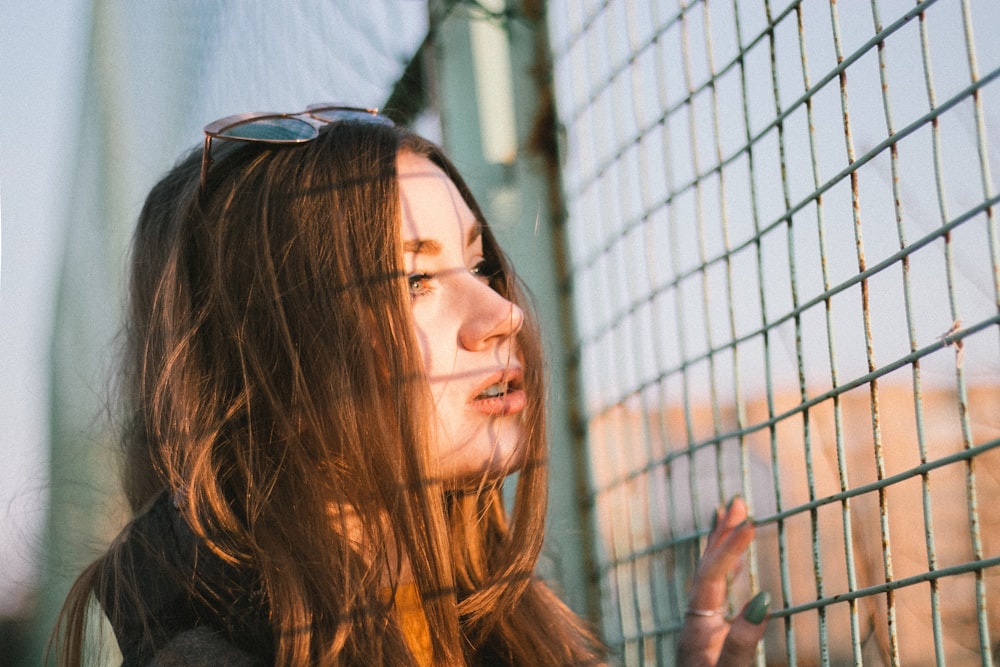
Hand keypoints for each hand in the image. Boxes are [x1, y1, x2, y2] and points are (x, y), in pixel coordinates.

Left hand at [677, 496, 769, 665]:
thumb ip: (742, 645)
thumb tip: (760, 600)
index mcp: (698, 629)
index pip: (712, 577)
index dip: (730, 548)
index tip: (749, 520)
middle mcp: (695, 623)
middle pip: (706, 569)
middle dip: (722, 535)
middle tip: (736, 502)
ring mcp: (700, 629)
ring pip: (710, 578)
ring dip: (722, 547)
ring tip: (731, 519)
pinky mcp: (707, 639)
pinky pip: (715, 593)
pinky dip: (725, 571)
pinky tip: (733, 566)